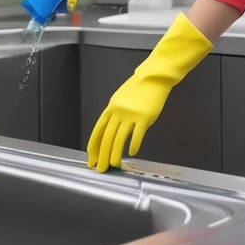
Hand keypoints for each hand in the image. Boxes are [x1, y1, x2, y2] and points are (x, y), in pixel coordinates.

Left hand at [87, 12, 212, 171]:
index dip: (94, 145)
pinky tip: (131, 153)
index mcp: (111, 108)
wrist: (153, 77)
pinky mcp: (144, 117)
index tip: (91, 156)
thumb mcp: (121, 99)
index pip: (98, 130)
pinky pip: (137, 135)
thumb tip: (112, 129)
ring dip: (114, 154)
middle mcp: (118, 111)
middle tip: (100, 167)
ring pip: (119, 138)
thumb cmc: (139, 88)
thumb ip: (116, 114)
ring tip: (113, 164)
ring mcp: (131, 114)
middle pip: (107, 137)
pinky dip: (133, 145)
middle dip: (101, 155)